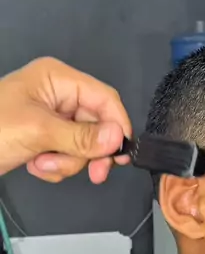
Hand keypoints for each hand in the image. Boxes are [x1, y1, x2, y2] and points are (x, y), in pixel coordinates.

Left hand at [0, 57, 131, 183]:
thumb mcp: (38, 132)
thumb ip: (81, 136)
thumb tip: (118, 138)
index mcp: (57, 79)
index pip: (104, 98)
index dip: (117, 126)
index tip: (120, 155)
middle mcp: (57, 94)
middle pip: (96, 125)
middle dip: (85, 151)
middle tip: (91, 174)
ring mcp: (49, 117)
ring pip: (82, 143)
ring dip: (67, 161)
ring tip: (41, 165)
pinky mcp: (42, 137)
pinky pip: (65, 152)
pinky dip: (55, 165)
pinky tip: (35, 165)